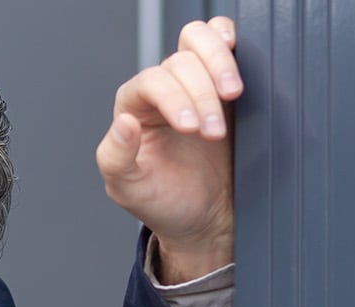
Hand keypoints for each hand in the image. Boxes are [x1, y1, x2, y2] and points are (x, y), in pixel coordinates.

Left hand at [96, 17, 242, 281]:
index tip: (191, 128)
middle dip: (201, 94)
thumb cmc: (164, 201)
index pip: (150, 82)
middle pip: (180, 62)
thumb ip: (116, 158)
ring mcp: (194, 83)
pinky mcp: (224, 84)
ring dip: (219, 64)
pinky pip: (224, 43)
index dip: (172, 98)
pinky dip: (231, 45)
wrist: (204, 217)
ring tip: (233, 96)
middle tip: (215, 132)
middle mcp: (162, 91)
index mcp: (133, 110)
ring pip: (200, 41)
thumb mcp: (129, 189)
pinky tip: (238, 70)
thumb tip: (123, 123)